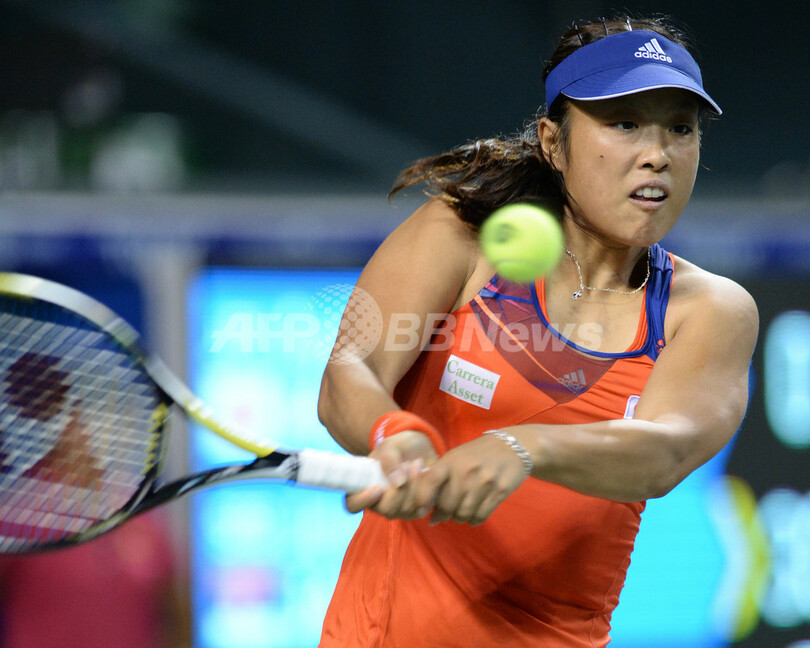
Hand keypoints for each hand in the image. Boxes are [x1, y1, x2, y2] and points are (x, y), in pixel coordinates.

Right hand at [345, 431, 437, 517]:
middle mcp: (379, 504)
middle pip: (386, 510)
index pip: (353, 504)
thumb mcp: (390, 446)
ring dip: (414, 484)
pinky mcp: (418, 509)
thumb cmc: (397, 447)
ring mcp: (399, 510)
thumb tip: (398, 483)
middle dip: (399, 489)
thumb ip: (389, 461)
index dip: (362, 501)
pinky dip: (426, 487)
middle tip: (407, 465)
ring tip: (416, 463)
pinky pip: (423, 505)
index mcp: (363, 488)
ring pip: (406, 508)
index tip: (378, 488)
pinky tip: (425, 471)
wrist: (418, 448)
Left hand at [414, 434, 528, 525]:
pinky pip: (480, 516)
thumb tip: (425, 512)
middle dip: (443, 513)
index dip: (422, 498)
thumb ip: (439, 480)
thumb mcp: (456, 458)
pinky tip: (475, 512)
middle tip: (446, 512)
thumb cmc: (477, 455)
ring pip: (463, 514)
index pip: (431, 480)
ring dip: (459, 517)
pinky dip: (474, 519)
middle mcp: (466, 471)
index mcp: (452, 460)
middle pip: (447, 505)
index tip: (421, 510)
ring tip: (461, 510)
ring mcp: (484, 482)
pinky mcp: (500, 491)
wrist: (512, 447)